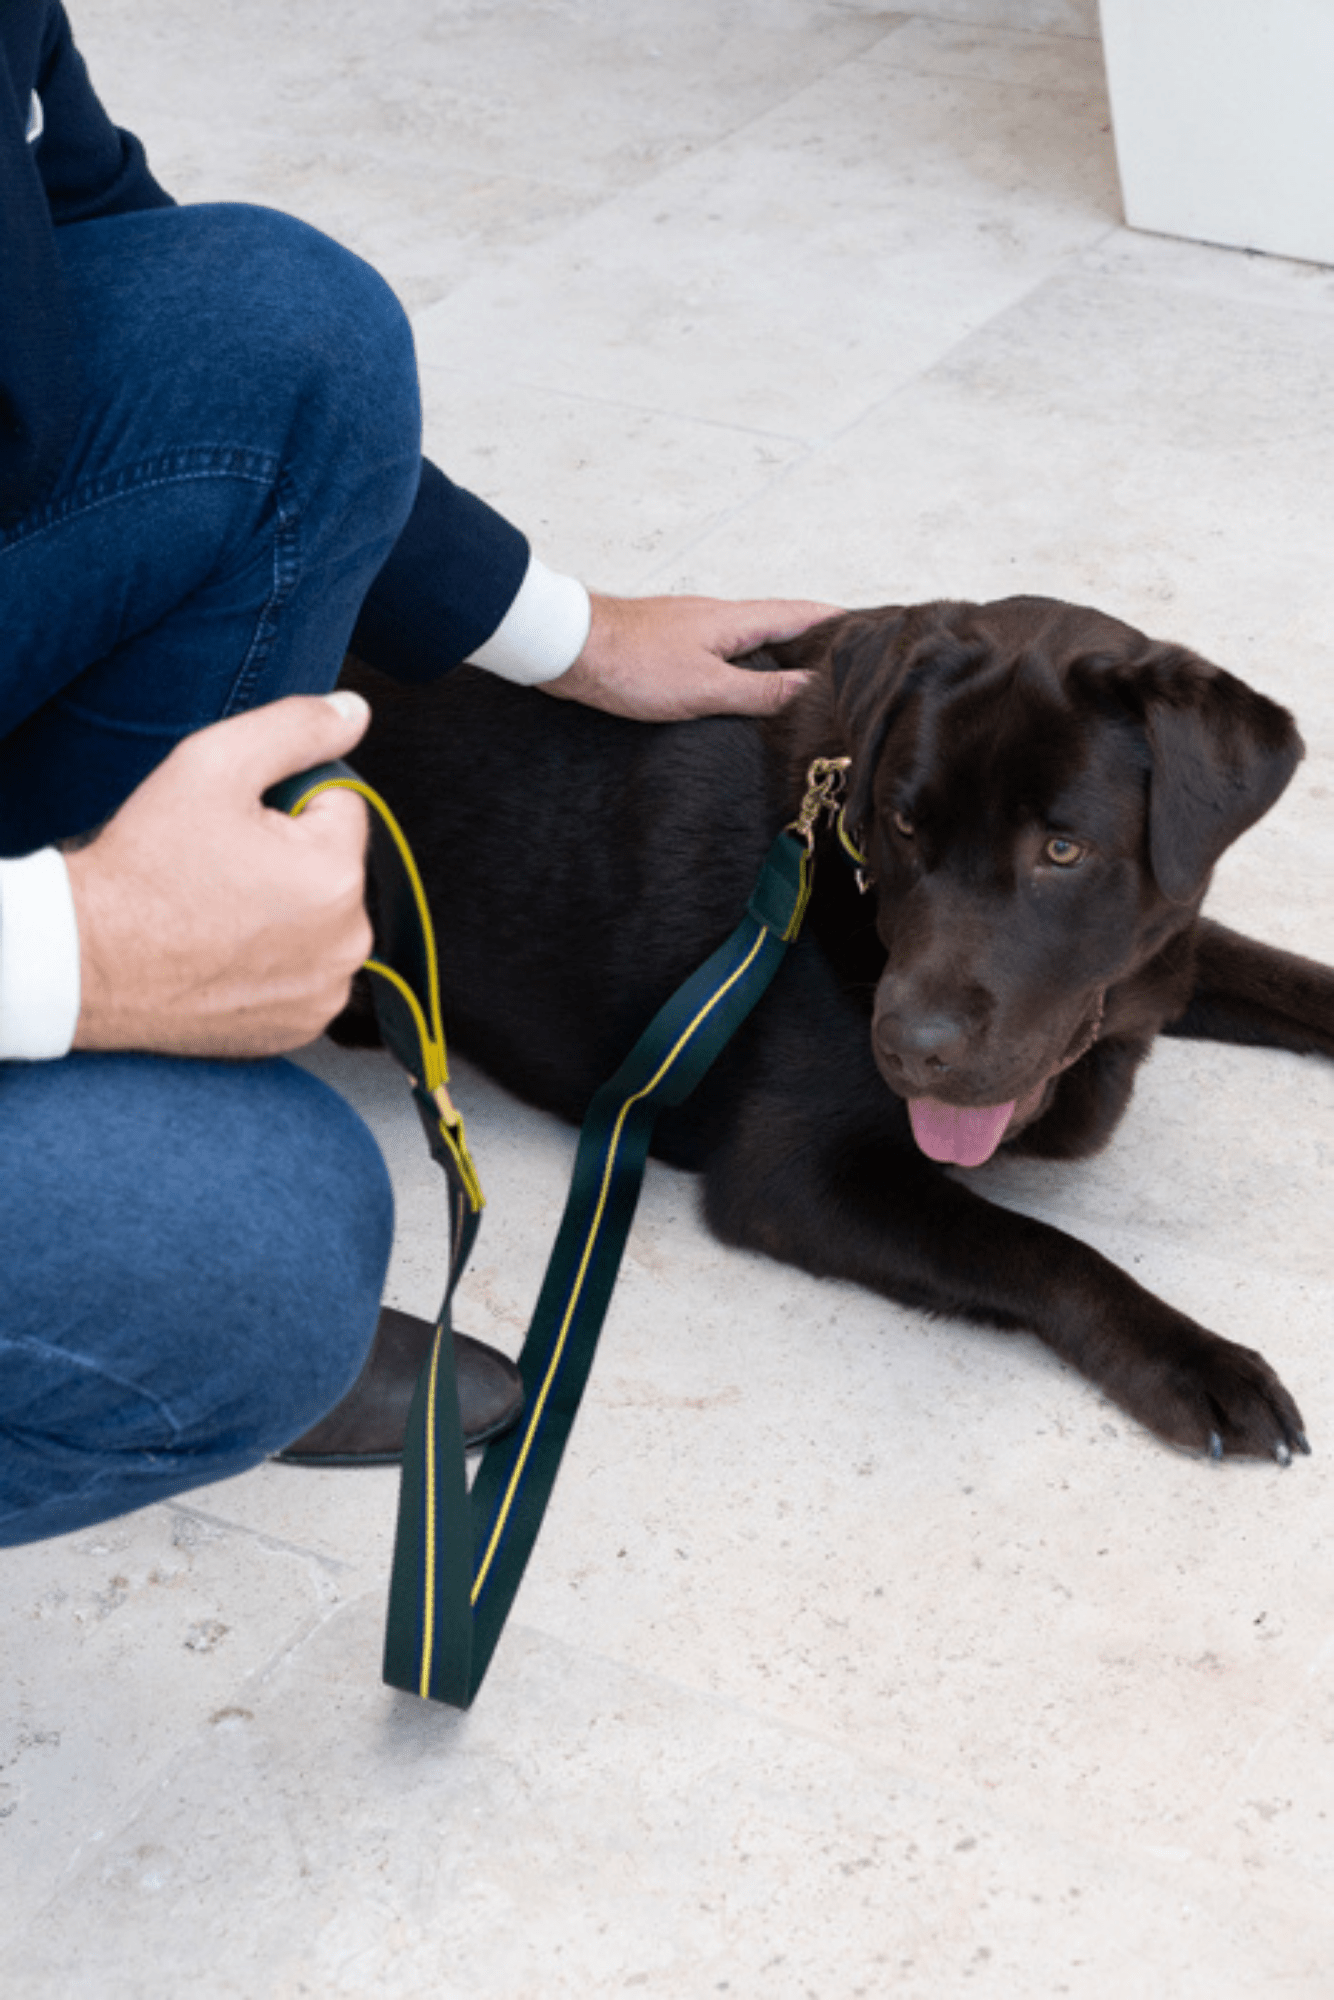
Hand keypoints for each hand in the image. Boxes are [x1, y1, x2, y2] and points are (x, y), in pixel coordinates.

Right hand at [67, 692, 373, 1057]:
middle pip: (334, 867)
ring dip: (284, 910)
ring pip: (321, 920)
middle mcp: (347, 943)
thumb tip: (354, 712)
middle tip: (217, 870)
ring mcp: (325, 992)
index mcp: (336, 876)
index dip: (283, 804)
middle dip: (288, 858)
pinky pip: (304, 971)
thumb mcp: (213, 766)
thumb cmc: (142, 870)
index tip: (232, 827)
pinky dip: (274, 961)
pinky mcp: (301, 1027)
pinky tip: (224, 953)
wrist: (86, 963)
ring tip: (216, 912)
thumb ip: (296, 729)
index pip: (340, 806)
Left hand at [540, 591, 840, 721]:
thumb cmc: (629, 664)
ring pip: (749, 637)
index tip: (869, 628)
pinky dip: (744, 662)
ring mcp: (693, 628)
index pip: (802, 615)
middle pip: (779, 623)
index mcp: (735, 620)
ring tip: (805, 675)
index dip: (837, 622)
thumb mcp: (705, 688)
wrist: (567, 649)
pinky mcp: (670, 644)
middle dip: (814, 638)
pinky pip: (722, 650)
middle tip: (846, 656)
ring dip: (778, 651)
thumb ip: (759, 691)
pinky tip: (741, 683)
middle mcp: (718, 617)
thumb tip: (809, 688)